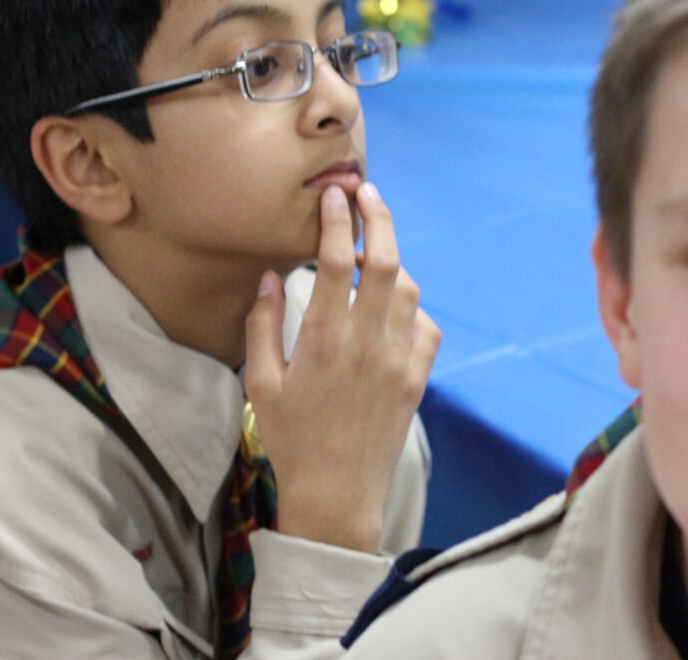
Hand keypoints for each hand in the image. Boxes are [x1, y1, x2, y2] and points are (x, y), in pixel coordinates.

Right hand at [242, 183, 440, 552]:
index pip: (335, 262)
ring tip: (371, 251)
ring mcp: (398, 360)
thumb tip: (272, 275)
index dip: (337, 221)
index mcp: (323, 341)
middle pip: (385, 262)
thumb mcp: (261, 383)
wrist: (338, 495)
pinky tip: (392, 305)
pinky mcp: (417, 379)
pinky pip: (425, 326)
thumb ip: (262, 324)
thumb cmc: (291, 439)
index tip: (333, 195)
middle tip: (366, 192)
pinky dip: (411, 306)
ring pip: (409, 289)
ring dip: (393, 261)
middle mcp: (367, 344)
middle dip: (379, 217)